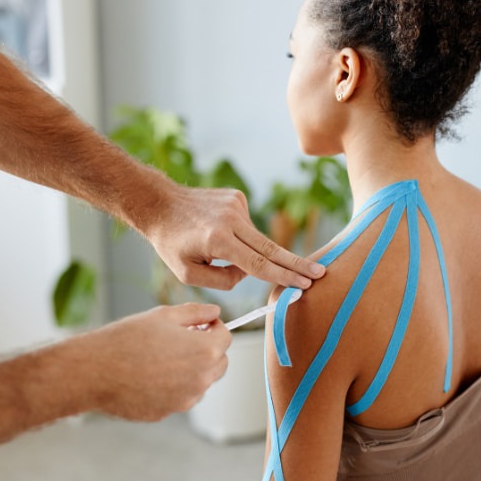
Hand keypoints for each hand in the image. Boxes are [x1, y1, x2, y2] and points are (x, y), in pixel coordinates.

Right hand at [69, 303, 230, 421]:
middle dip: (208, 349)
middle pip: (219, 362)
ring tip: (161, 357)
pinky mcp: (167, 412)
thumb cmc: (126, 340)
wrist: (93, 372)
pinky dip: (172, 386)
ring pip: (200, 382)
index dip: (214, 327)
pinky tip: (148, 375)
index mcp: (204, 352)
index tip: (200, 325)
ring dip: (191, 369)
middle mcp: (200, 379)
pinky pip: (179, 396)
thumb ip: (196, 313)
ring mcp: (184, 400)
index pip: (226, 337)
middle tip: (183, 339)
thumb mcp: (164, 315)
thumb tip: (214, 312)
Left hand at [144, 185, 324, 290]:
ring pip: (256, 239)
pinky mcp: (238, 197)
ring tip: (211, 247)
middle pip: (271, 249)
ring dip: (247, 250)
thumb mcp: (188, 274)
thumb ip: (222, 281)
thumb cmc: (171, 243)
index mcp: (218, 241)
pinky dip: (238, 235)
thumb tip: (248, 274)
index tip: (304, 283)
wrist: (160, 203)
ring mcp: (237, 205)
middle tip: (320, 273)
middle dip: (296, 264)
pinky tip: (216, 230)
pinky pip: (246, 226)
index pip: (259, 264)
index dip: (284, 276)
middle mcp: (231, 220)